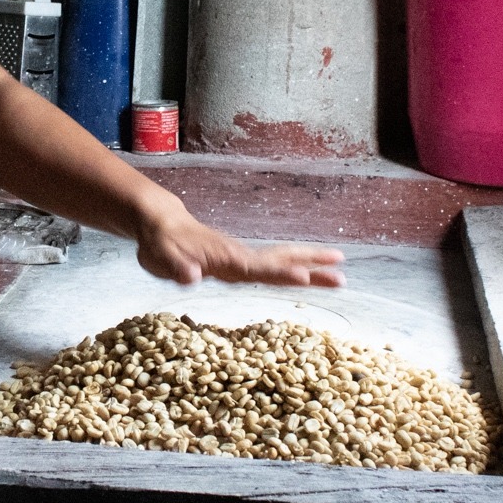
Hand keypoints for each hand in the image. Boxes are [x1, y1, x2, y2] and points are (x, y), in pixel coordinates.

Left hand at [134, 199, 345, 287]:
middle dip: (312, 269)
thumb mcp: (160, 257)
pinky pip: (272, 266)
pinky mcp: (240, 263)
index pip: (257, 269)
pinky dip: (294, 269)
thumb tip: (190, 278)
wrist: (160, 224)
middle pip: (281, 263)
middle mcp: (239, 257)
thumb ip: (176, 267)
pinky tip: (310, 276)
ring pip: (282, 262)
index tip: (304, 278)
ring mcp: (242, 259)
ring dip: (311, 268)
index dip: (279, 275)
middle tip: (342, 277)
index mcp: (225, 258)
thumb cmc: (159, 244)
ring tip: (339, 275)